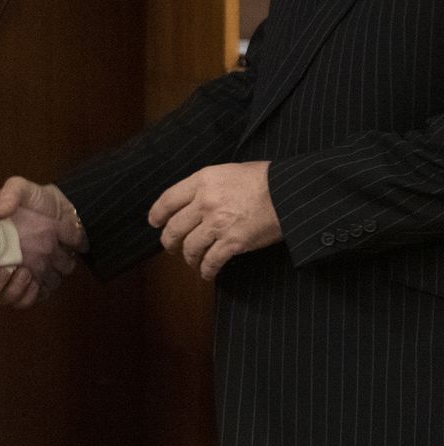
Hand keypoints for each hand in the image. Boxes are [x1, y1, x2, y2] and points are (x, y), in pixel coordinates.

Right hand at [0, 178, 86, 307]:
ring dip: (12, 290)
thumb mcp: (23, 188)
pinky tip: (35, 282)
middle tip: (6, 269)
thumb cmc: (40, 201)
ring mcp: (14, 276)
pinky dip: (28, 296)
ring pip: (4, 298)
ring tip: (26, 272)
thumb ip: (10, 193)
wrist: (68, 213)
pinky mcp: (34, 285)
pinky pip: (26, 301)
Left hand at [148, 161, 278, 279]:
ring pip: (190, 248)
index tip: (154, 223)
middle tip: (171, 247)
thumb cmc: (265, 179)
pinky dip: (206, 270)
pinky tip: (207, 273)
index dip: (157, 214)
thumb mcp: (229, 172)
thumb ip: (208, 186)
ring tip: (192, 261)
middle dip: (169, 242)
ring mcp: (218, 223)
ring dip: (188, 258)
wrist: (291, 192)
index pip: (168, 200)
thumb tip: (193, 202)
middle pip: (174, 228)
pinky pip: (211, 261)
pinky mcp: (233, 242)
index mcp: (203, 181)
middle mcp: (205, 202)